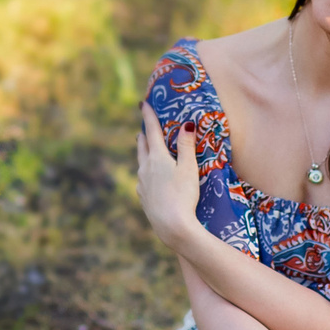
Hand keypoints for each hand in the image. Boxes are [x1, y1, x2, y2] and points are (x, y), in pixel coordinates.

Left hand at [133, 103, 202, 249]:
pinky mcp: (143, 197)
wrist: (171, 226)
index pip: (152, 131)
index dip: (148, 116)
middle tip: (143, 127)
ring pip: (140, 163)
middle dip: (143, 135)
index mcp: (157, 158)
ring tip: (144, 147)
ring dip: (143, 152)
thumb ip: (186, 146)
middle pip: (142, 146)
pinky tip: (148, 177)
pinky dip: (145, 171)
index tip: (143, 103)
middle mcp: (145, 169)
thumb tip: (187, 124)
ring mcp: (141, 184)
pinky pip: (142, 179)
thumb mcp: (189, 168)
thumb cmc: (183, 195)